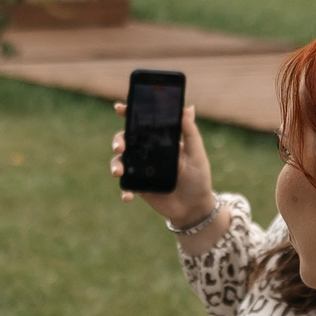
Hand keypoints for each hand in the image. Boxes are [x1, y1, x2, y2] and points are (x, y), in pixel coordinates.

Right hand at [111, 101, 216, 230]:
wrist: (195, 207)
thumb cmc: (199, 178)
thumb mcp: (197, 155)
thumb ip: (191, 133)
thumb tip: (188, 108)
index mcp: (160, 140)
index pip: (142, 123)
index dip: (129, 113)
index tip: (119, 108)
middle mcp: (147, 152)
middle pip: (126, 140)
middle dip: (118, 141)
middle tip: (119, 147)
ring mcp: (140, 169)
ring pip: (121, 162)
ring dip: (116, 165)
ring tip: (118, 172)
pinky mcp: (138, 187)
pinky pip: (126, 186)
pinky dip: (124, 190)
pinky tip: (128, 196)